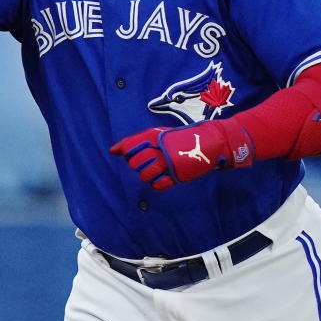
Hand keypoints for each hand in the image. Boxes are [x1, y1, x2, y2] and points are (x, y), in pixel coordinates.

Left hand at [110, 120, 253, 190]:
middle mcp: (159, 149)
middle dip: (138, 166)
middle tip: (150, 163)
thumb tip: (111, 151)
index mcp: (154, 136)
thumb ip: (134, 142)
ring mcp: (168, 163)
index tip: (140, 153)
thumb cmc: (178, 139)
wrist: (209, 141)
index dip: (130, 154)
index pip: (128, 148)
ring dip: (147, 177)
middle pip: (134, 164)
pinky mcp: (177, 175)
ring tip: (156, 171)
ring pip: (144, 176)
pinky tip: (163, 179)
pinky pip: (158, 186)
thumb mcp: (157, 134)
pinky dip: (157, 185)